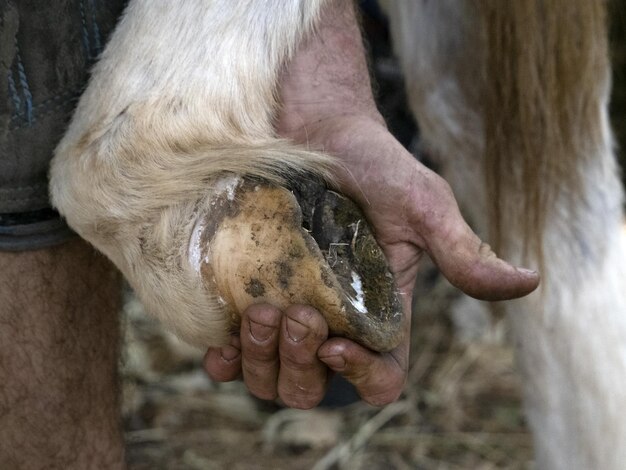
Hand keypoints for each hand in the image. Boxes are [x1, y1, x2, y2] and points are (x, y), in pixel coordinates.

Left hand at [203, 0, 538, 407]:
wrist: (312, 128)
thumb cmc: (373, 164)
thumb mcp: (422, 205)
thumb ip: (463, 251)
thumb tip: (530, 282)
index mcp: (382, 311)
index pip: (382, 375)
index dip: (363, 376)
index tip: (336, 343)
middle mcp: (334, 320)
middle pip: (318, 385)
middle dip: (301, 365)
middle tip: (291, 313)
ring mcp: (288, 311)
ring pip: (272, 377)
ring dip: (261, 361)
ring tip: (258, 312)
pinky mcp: (248, 295)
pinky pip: (233, 354)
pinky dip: (225, 362)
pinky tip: (218, 348)